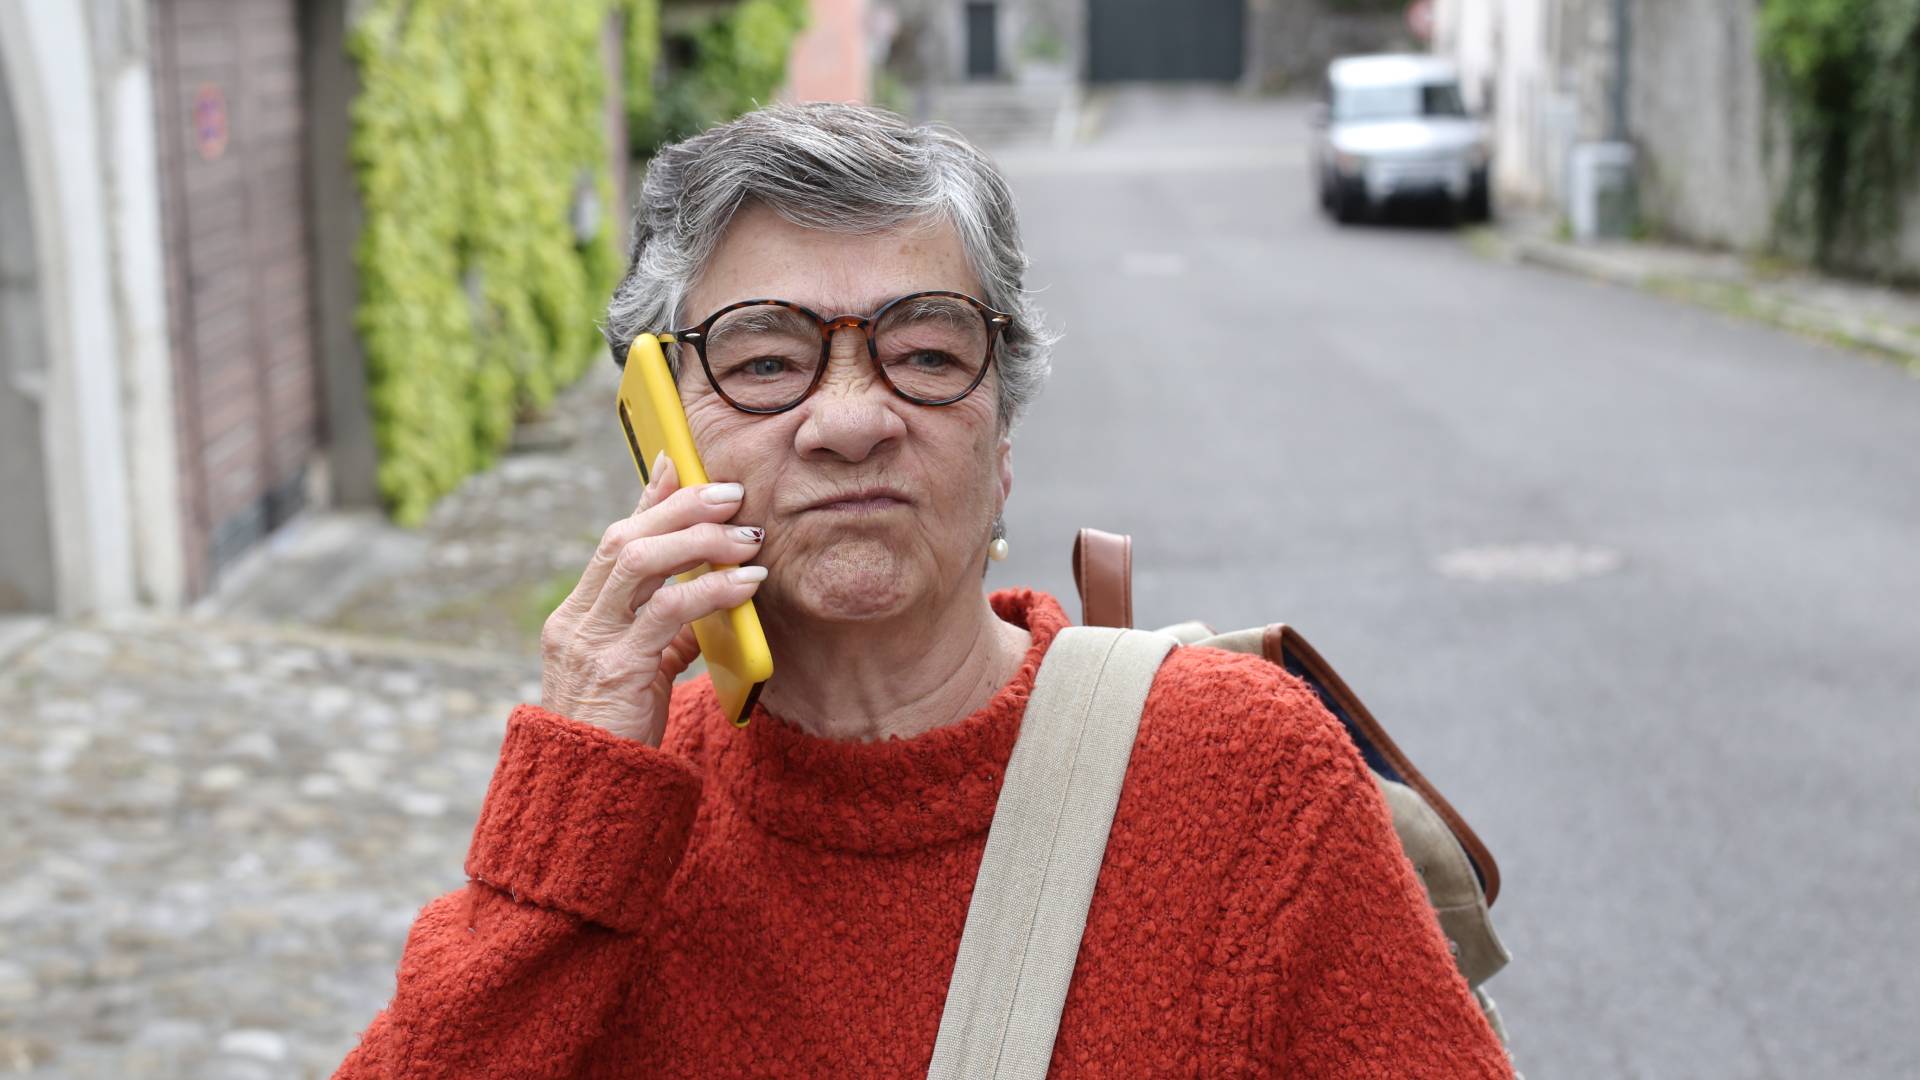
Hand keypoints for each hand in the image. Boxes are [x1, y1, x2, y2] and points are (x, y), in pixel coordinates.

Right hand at [538, 455, 766, 743]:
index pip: (614, 541)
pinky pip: (667, 612)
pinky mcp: (617, 670)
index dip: (649, 497)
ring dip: (699, 539)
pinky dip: (711, 590)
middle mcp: (576, 622)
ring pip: (639, 561)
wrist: (588, 795)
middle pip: (625, 538)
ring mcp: (591, 643)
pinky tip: (746, 583)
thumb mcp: (639, 672)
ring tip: (747, 535)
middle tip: (732, 493)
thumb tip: (707, 596)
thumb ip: (663, 634)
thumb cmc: (618, 734)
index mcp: (577, 618)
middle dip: (681, 506)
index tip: (681, 461)